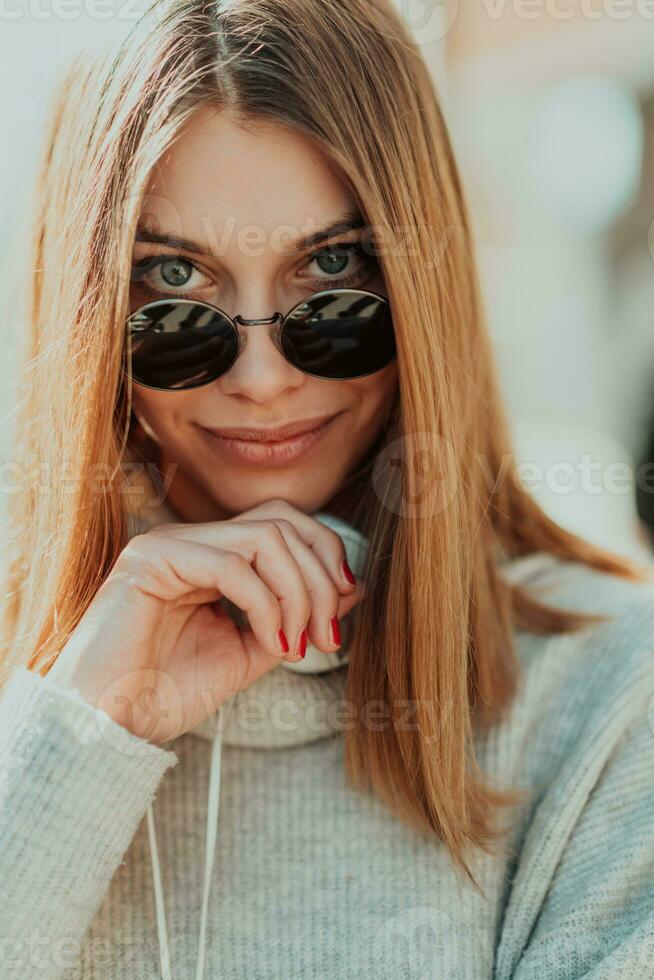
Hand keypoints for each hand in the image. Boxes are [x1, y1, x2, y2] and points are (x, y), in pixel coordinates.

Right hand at [49, 499, 364, 745]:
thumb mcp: (252, 651)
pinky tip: (273, 643)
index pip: (282, 523)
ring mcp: (169, 543)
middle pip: (281, 521)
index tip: (343, 611)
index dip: (324, 558)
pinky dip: (266, 605)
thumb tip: (356, 587)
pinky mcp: (152, 559)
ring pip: (265, 538)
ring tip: (298, 645)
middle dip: (320, 578)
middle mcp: (190, 539)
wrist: (110, 728)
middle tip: (327, 636)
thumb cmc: (168, 693)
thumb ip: (297, 616)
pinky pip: (232, 566)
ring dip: (298, 595)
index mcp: (210, 555)